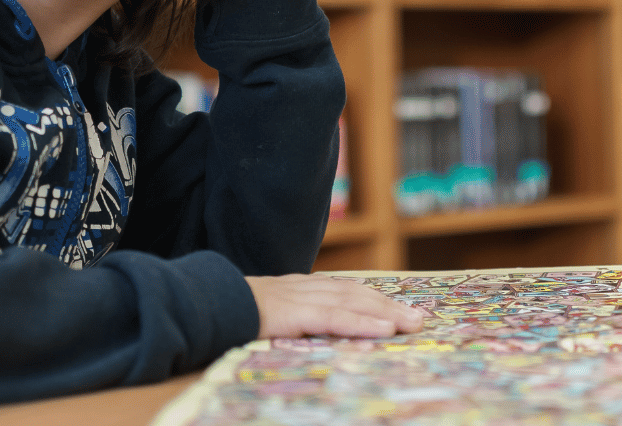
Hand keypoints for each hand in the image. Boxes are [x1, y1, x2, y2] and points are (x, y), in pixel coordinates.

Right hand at [245, 273, 424, 338]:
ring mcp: (299, 298)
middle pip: (355, 293)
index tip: (397, 309)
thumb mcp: (264, 315)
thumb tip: (306, 333)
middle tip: (418, 317)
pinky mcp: (294, 313)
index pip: (343, 290)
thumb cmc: (228, 313)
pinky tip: (384, 329)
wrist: (203, 304)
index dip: (372, 299)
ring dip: (385, 312)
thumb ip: (286, 318)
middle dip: (388, 305)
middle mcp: (303, 288)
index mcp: (297, 288)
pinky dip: (362, 323)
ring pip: (352, 303)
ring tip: (412, 323)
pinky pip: (334, 318)